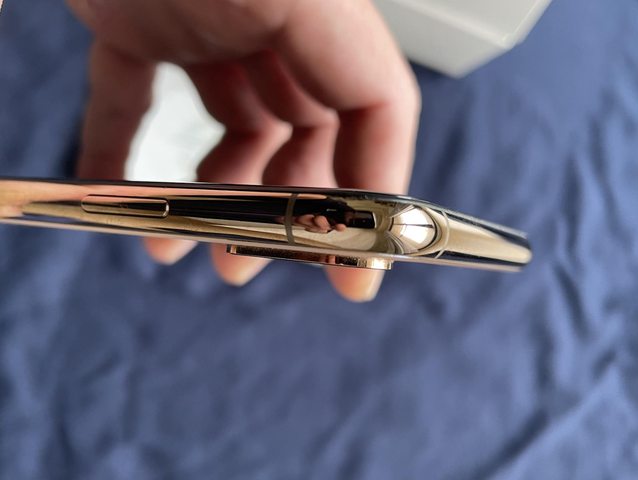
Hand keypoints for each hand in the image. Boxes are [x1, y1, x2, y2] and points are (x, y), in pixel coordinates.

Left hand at [66, 0, 419, 300]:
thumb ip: (315, 38)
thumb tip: (357, 124)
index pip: (376, 97)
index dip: (377, 188)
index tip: (356, 271)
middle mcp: (266, 6)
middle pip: (309, 125)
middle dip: (287, 209)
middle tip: (248, 266)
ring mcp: (198, 14)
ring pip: (235, 121)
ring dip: (217, 194)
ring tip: (180, 251)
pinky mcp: (132, 20)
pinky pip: (138, 97)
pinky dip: (127, 150)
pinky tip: (114, 200)